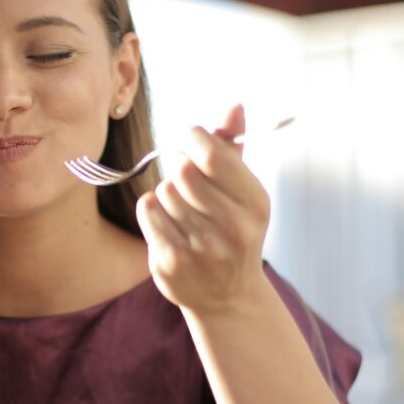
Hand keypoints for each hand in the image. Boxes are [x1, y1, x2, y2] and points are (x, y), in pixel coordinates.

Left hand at [136, 104, 270, 315]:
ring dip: (168, 193)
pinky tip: (168, 223)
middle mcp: (233, 229)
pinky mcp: (172, 262)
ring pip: (164, 191)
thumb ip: (234, 148)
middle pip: (183, 171)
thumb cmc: (233, 231)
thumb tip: (234, 106)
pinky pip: (148, 211)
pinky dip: (152, 210)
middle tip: (185, 179)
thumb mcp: (243, 191)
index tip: (190, 140)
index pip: (212, 155)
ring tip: (183, 210)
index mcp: (255, 204)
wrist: (228, 297)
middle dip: (179, 167)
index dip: (193, 138)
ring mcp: (201, 249)